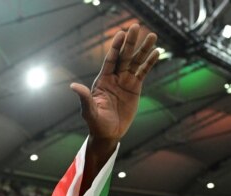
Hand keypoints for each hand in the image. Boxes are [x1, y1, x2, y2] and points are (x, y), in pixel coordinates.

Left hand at [71, 24, 159, 141]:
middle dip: (130, 42)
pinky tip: (156, 52)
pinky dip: (150, 63)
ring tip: (152, 35)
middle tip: (136, 26)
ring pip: (136, 62)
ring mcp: (125, 82)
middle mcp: (114, 78)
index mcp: (102, 81)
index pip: (110, 60)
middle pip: (124, 57)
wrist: (108, 133)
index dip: (115, 47)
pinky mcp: (135, 88)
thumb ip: (84, 98)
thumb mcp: (89, 111)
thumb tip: (73, 86)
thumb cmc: (96, 123)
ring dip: (144, 49)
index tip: (121, 34)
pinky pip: (143, 73)